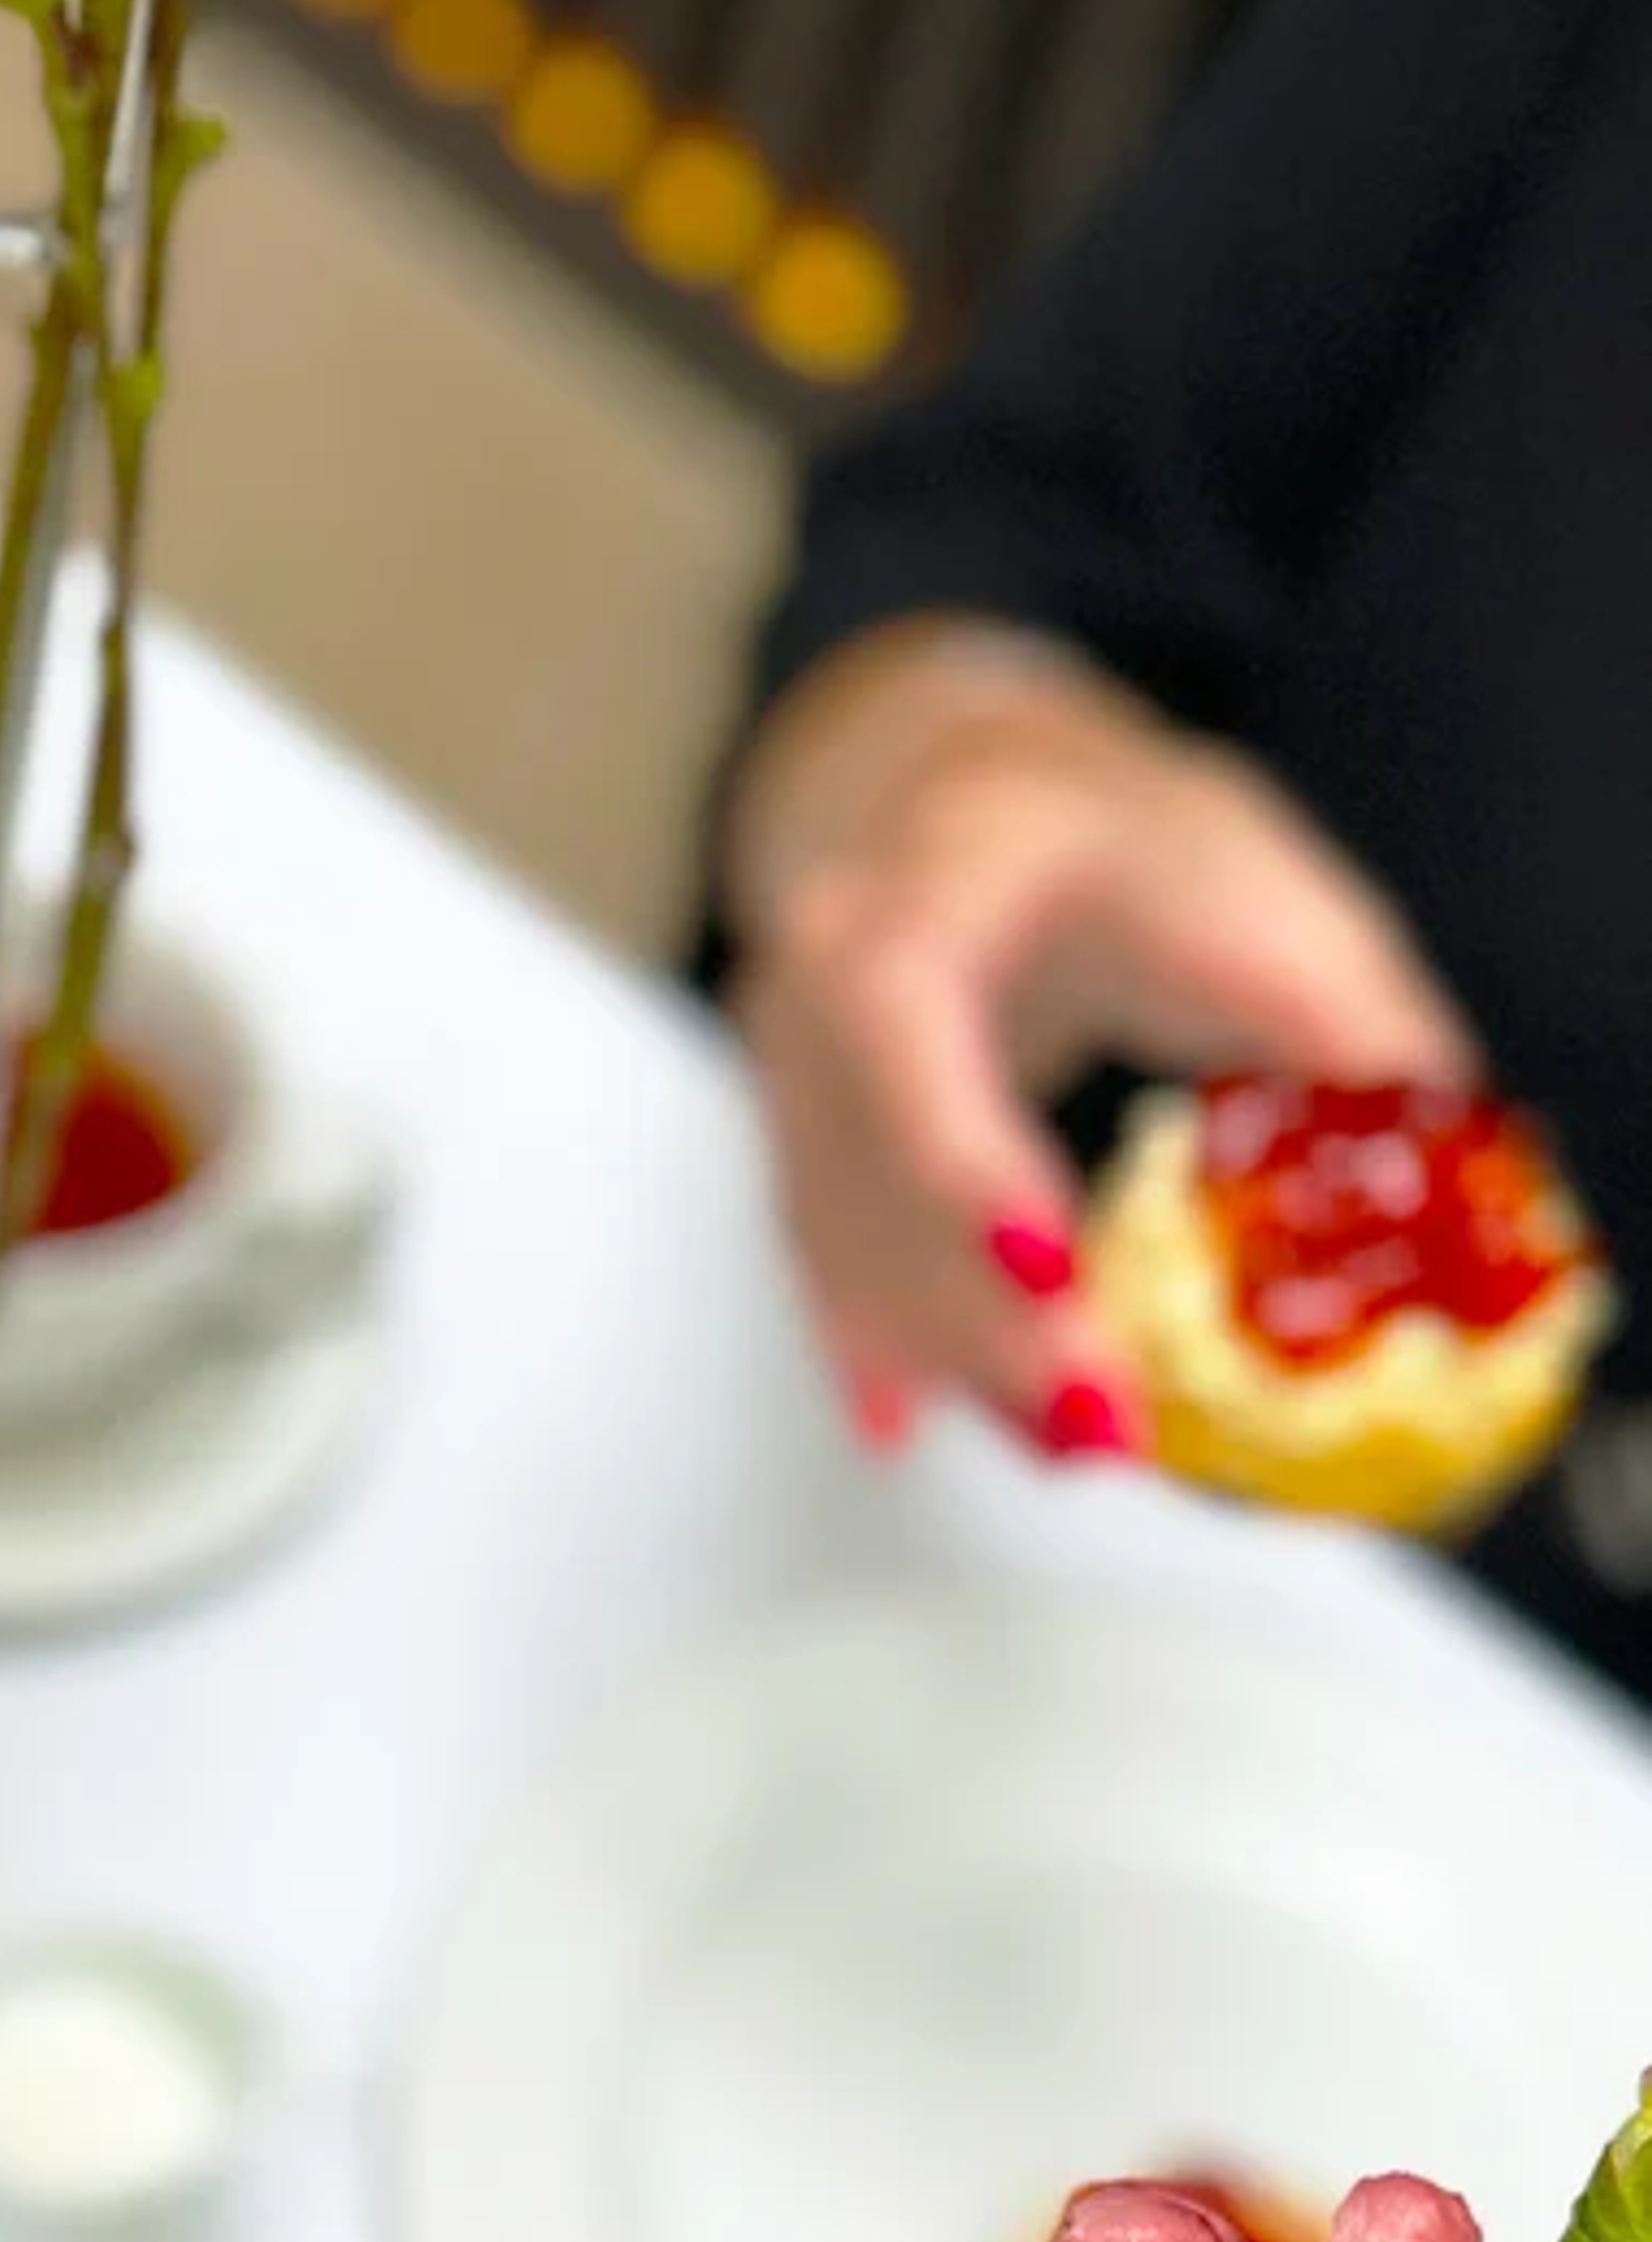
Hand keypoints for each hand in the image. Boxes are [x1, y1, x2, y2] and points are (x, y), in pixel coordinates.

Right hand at [722, 621, 1479, 1452]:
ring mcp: (796, 1040)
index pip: (906, 1009)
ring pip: (838, 1219)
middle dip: (981, 1305)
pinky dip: (873, 1334)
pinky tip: (904, 1418)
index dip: (963, 1151)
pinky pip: (818, 1241)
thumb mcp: (1262, 888)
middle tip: (1097, 1423)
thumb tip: (1445, 1159)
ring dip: (947, 1345)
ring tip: (1065, 1443)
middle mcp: (837, 952)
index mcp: (948, 868)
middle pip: (870, 1152)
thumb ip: (1347, 1023)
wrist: (978, 798)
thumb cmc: (1131, 845)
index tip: (1053, 1270)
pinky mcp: (799, 1118)